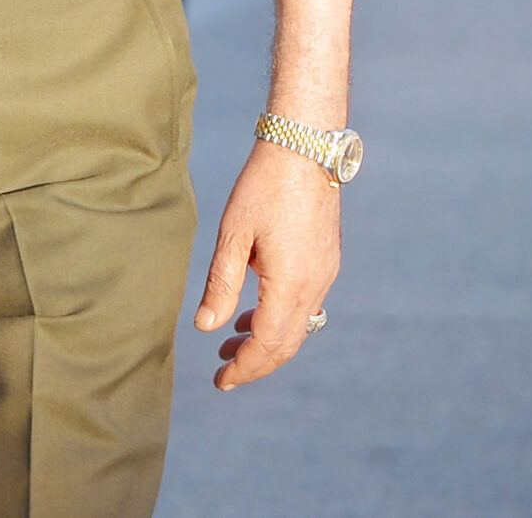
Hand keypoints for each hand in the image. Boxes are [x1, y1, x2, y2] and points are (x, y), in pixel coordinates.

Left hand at [194, 140, 342, 390]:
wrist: (305, 149)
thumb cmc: (262, 187)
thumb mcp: (233, 236)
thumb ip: (221, 285)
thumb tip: (206, 328)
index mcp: (291, 284)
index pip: (269, 344)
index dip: (246, 368)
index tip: (221, 382)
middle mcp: (315, 284)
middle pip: (287, 343)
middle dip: (256, 363)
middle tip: (224, 375)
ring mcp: (325, 272)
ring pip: (298, 325)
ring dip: (266, 341)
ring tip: (230, 346)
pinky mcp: (325, 259)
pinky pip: (304, 305)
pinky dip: (279, 318)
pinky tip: (253, 314)